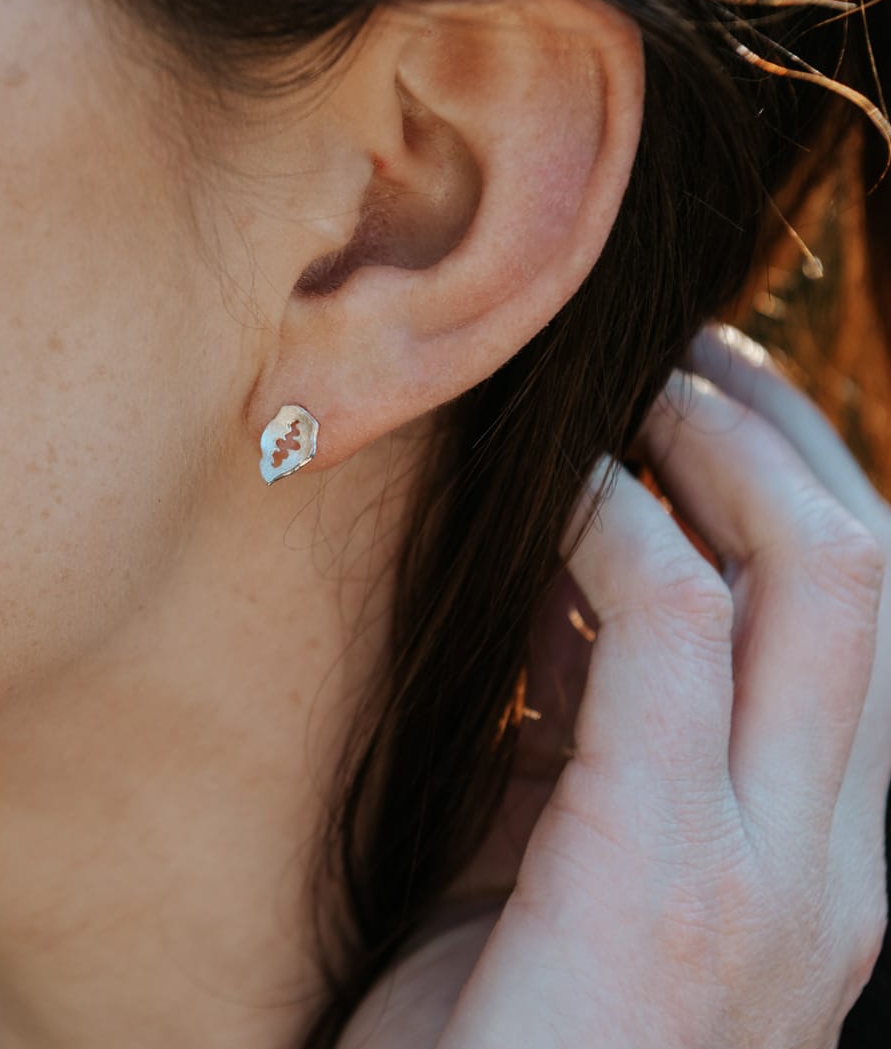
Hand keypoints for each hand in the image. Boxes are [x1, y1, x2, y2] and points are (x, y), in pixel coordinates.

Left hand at [423, 325, 890, 1048]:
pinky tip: (559, 499)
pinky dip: (618, 535)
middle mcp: (840, 867)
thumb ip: (588, 711)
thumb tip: (576, 568)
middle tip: (689, 360)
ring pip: (817, 581)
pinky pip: (674, 635)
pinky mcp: (667, 880)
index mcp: (818, 854)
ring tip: (638, 393)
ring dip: (719, 456)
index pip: (861, 624)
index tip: (704, 409)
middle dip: (786, 440)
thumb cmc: (492, 1007)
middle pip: (869, 577)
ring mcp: (777, 882)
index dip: (798, 487)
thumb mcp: (559, 836)